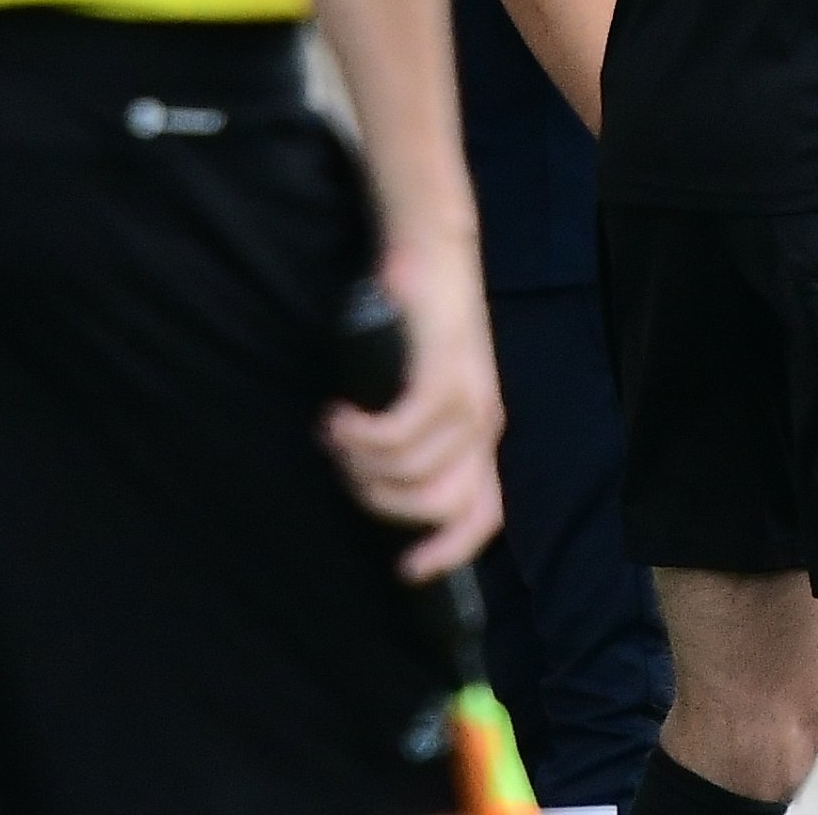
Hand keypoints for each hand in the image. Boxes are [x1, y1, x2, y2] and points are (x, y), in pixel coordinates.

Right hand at [323, 231, 503, 580]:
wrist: (434, 246)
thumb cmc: (419, 320)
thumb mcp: (427, 385)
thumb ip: (419, 434)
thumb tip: (380, 485)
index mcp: (480, 430)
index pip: (483, 513)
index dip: (449, 553)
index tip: (404, 570)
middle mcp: (481, 422)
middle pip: (436, 505)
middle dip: (379, 500)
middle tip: (344, 463)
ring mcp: (466, 398)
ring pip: (410, 473)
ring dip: (359, 463)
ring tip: (334, 427)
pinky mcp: (443, 373)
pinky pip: (399, 434)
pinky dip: (360, 435)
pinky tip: (339, 414)